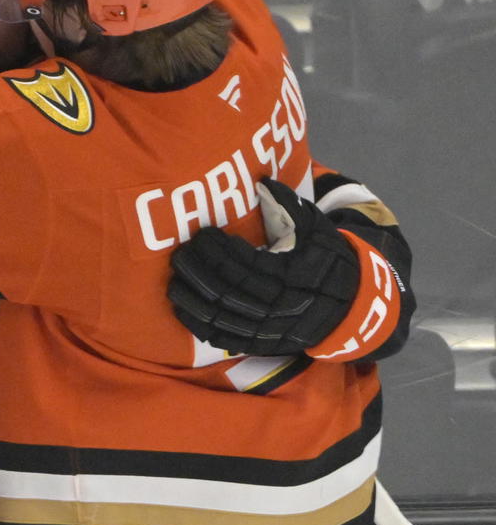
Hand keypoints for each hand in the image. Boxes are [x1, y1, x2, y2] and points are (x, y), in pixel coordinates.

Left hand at [168, 179, 361, 356]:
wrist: (350, 309)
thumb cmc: (329, 262)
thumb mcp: (318, 230)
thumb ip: (291, 207)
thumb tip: (262, 181)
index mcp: (295, 275)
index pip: (249, 263)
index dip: (222, 250)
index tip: (203, 233)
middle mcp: (280, 306)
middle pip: (229, 289)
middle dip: (201, 270)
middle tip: (181, 253)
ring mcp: (268, 328)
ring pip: (222, 316)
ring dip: (193, 298)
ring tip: (174, 278)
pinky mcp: (260, 343)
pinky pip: (223, 339)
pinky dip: (200, 325)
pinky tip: (181, 308)